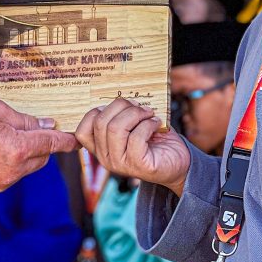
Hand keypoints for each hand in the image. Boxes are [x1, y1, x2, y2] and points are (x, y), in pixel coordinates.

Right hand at [0, 100, 78, 191]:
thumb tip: (45, 126)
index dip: (67, 141)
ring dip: (26, 154)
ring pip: (28, 167)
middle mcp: (14, 170)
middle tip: (32, 129)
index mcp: (18, 148)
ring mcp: (3, 181)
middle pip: (42, 157)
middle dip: (42, 144)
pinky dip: (12, 163)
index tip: (77, 140)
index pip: (52, 144)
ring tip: (5, 138)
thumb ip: (24, 119)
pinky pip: (13, 174)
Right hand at [76, 98, 190, 195]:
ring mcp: (120, 164)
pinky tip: (156, 123)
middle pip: (100, 122)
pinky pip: (136, 137)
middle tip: (139, 105)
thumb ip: (119, 115)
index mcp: (100, 148)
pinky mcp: (138, 165)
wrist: (179, 162)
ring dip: (135, 113)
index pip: (82, 130)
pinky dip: (148, 124)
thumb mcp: (132, 126)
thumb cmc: (155, 140)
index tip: (118, 106)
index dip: (95, 111)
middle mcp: (105, 158)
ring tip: (148, 113)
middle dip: (121, 106)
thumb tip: (119, 96)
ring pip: (115, 128)